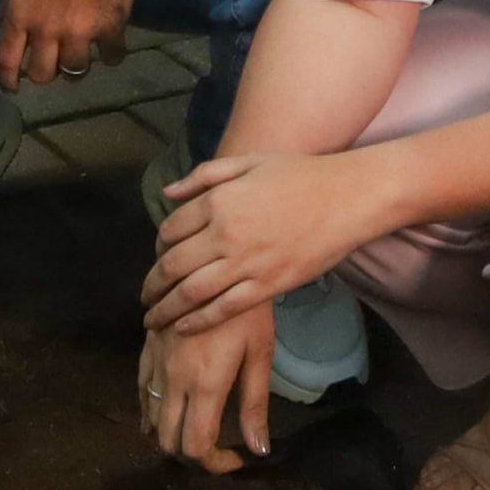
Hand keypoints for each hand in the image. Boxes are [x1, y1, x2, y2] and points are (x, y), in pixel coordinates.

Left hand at [0, 0, 141, 90]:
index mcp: (21, 12)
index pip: (7, 59)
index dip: (9, 79)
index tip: (14, 88)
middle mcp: (46, 27)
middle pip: (44, 74)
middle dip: (48, 73)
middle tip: (55, 63)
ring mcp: (79, 30)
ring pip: (76, 71)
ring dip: (78, 64)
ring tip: (84, 51)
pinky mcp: (110, 27)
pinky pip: (112, 58)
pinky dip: (112, 54)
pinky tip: (112, 44)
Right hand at [139, 308, 275, 471]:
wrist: (214, 259)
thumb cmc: (248, 308)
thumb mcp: (260, 353)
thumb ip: (255, 404)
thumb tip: (258, 450)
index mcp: (205, 384)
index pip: (196, 446)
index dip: (215, 464)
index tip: (235, 457)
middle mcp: (174, 379)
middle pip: (168, 441)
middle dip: (191, 456)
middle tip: (216, 447)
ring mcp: (156, 362)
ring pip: (150, 419)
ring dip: (170, 434)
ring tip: (195, 428)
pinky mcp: (148, 346)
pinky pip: (141, 389)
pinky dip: (150, 409)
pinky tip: (165, 409)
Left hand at [141, 149, 382, 335]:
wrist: (346, 199)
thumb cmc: (298, 175)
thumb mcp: (247, 162)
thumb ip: (204, 176)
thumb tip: (169, 193)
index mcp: (218, 201)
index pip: (171, 229)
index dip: (158, 245)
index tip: (157, 256)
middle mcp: (226, 234)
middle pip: (174, 265)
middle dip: (152, 284)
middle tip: (144, 297)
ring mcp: (247, 263)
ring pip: (192, 292)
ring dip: (166, 308)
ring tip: (153, 319)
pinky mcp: (268, 286)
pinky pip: (224, 309)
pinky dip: (198, 321)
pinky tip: (183, 327)